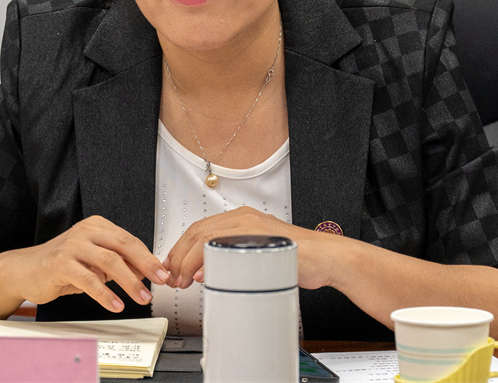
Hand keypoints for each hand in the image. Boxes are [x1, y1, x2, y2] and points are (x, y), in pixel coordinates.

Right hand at [4, 215, 169, 312]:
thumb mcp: (93, 262)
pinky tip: (115, 305)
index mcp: (96, 226)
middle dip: (146, 264)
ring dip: (129, 281)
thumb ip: (117, 263)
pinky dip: (104, 294)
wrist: (25, 270)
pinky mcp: (60, 264)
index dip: (148, 257)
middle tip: (160, 281)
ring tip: (141, 297)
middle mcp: (85, 232)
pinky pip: (88, 279)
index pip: (129, 239)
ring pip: (109, 261)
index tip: (163, 273)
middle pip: (123, 245)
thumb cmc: (61, 266)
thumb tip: (146, 272)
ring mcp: (72, 246)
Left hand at [163, 207, 339, 289]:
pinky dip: (211, 260)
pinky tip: (204, 273)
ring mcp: (253, 226)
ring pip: (207, 237)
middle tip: (172, 278)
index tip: (171, 267)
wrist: (326, 259)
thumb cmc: (295, 260)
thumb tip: (203, 273)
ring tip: (182, 279)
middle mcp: (244, 218)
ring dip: (188, 260)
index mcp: (240, 220)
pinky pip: (229, 246)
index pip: (199, 230)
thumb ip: (231, 260)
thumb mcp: (256, 257)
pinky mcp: (262, 238)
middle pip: (198, 231)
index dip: (180, 249)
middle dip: (178, 256)